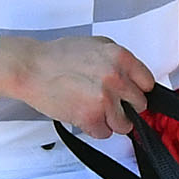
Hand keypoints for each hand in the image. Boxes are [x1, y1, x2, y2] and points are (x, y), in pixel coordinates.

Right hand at [0, 32, 154, 137]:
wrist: (30, 68)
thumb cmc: (57, 57)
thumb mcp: (95, 44)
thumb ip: (117, 60)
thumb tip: (133, 76)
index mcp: (120, 57)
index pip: (148, 82)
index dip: (138, 89)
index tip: (131, 94)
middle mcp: (115, 77)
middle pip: (139, 104)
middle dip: (126, 106)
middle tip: (110, 102)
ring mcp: (104, 99)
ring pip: (123, 124)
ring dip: (111, 121)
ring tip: (95, 110)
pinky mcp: (91, 117)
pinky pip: (104, 133)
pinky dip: (95, 129)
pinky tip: (84, 115)